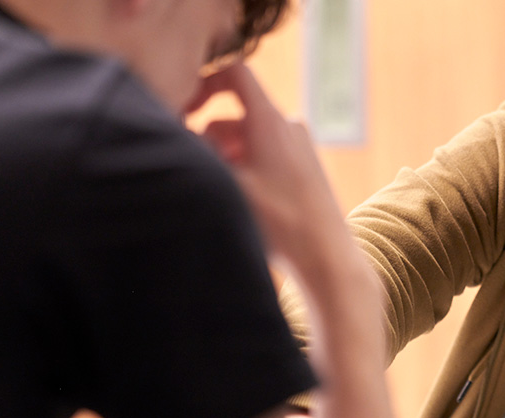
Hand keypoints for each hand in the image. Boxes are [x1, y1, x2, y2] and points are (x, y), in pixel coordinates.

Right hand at [189, 63, 354, 286]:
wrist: (326, 257)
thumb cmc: (281, 223)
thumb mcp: (229, 186)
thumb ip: (200, 154)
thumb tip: (178, 134)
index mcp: (270, 120)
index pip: (235, 73)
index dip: (205, 82)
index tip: (185, 108)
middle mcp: (288, 126)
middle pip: (235, 115)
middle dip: (209, 136)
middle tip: (196, 168)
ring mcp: (298, 148)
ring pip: (248, 139)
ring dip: (226, 157)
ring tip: (219, 191)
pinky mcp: (303, 169)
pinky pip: (265, 156)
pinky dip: (246, 168)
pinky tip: (239, 200)